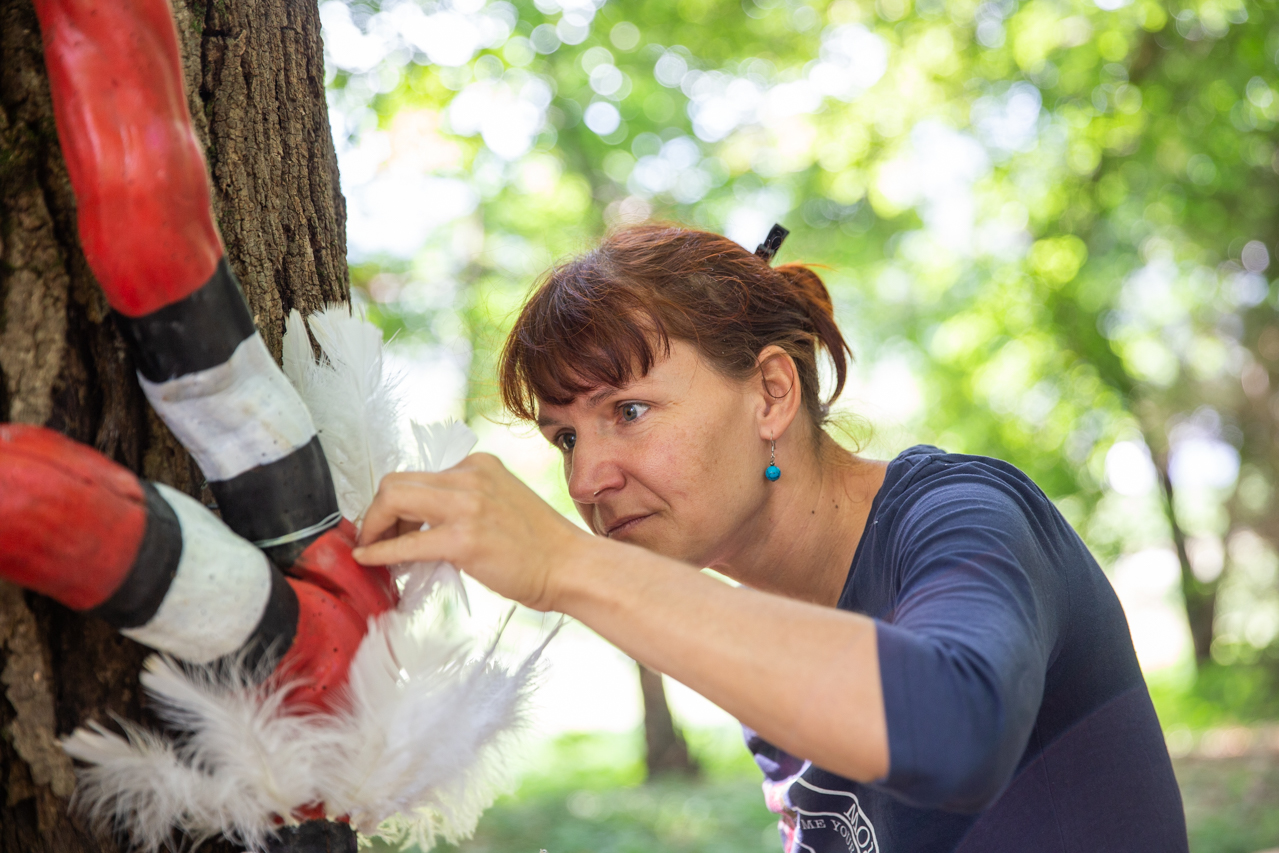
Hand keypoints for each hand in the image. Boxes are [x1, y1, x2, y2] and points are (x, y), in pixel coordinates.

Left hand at [352, 453, 588, 611]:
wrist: (570, 566)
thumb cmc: (539, 545)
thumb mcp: (499, 503)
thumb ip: (464, 501)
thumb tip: (419, 522)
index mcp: (478, 465)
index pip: (419, 474)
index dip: (396, 502)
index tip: (394, 526)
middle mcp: (470, 476)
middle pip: (396, 481)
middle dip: (376, 511)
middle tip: (376, 538)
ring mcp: (467, 505)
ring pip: (393, 499)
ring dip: (374, 526)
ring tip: (376, 549)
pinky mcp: (463, 539)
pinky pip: (406, 544)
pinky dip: (380, 551)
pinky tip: (368, 559)